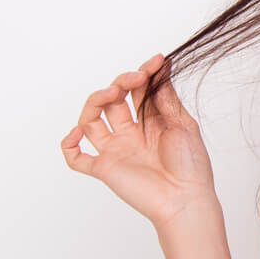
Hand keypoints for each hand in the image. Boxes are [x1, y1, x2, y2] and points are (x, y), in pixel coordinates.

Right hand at [61, 53, 217, 230]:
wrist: (186, 198)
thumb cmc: (191, 164)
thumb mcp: (183, 125)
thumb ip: (166, 100)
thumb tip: (160, 70)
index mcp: (152, 121)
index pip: (139, 91)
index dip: (144, 74)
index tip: (155, 61)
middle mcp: (131, 133)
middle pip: (114, 101)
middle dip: (121, 83)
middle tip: (135, 77)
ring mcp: (116, 149)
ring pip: (92, 121)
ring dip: (95, 102)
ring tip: (111, 93)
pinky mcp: (104, 168)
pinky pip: (77, 158)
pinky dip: (69, 144)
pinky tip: (77, 131)